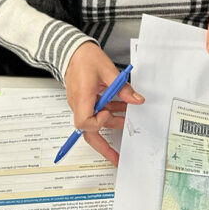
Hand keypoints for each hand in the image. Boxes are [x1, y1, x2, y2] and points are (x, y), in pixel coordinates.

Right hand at [63, 41, 143, 165]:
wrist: (71, 50)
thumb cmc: (85, 58)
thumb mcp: (108, 70)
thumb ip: (123, 88)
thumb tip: (137, 101)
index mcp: (82, 97)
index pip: (84, 122)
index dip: (99, 123)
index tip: (109, 112)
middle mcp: (79, 104)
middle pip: (88, 133)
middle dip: (103, 147)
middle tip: (116, 158)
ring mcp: (81, 104)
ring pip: (96, 122)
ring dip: (113, 122)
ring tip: (129, 119)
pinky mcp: (84, 100)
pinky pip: (96, 112)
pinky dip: (109, 112)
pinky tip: (121, 108)